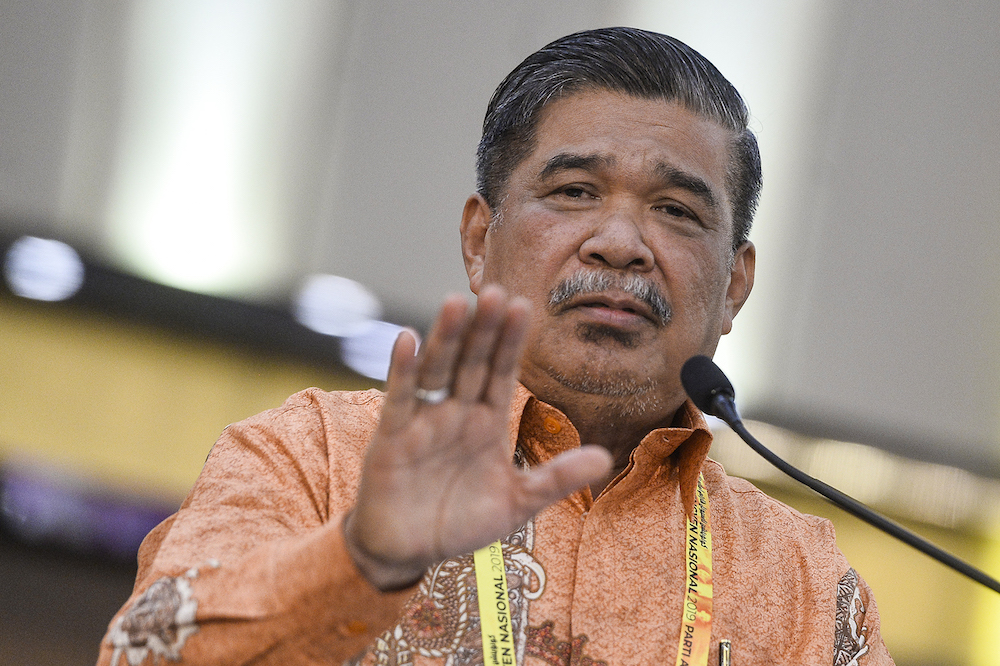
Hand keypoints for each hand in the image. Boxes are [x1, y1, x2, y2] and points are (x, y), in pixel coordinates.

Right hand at [343, 286, 611, 589]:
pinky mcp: (392, 438)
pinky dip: (402, 371)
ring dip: (446, 338)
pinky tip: (408, 341)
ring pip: (437, 371)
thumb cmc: (461, 521)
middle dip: (484, 329)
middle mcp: (455, 413)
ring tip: (456, 304)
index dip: (511, 342)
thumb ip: (556, 479)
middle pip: (472, 362)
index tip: (524, 306)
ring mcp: (423, 422)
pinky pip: (398, 400)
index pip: (502, 372)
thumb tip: (605, 458)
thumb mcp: (517, 502)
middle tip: (496, 291)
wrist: (408, 550)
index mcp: (486, 422)